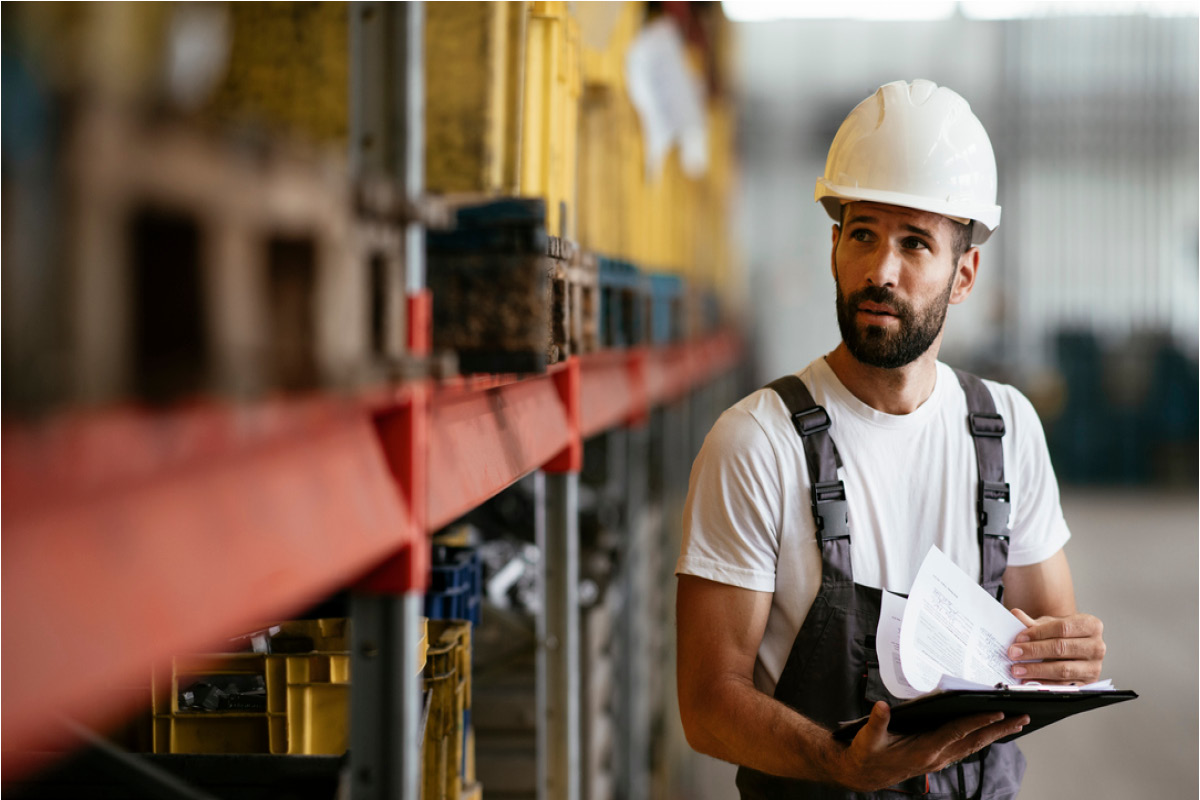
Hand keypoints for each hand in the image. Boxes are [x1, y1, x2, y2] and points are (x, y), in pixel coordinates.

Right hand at [834, 701, 1027, 791]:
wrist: (865, 774)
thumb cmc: (867, 754)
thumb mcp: (868, 738)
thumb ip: (876, 722)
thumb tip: (881, 706)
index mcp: (923, 751)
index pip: (956, 733)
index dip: (976, 722)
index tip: (997, 712)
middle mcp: (937, 757)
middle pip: (974, 741)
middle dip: (999, 729)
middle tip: (1022, 717)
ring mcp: (940, 759)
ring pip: (974, 745)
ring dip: (996, 734)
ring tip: (1015, 723)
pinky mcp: (938, 758)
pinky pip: (966, 747)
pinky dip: (981, 738)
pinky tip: (991, 732)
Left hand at [1007, 608, 1105, 684]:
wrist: (1074, 647)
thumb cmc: (1062, 634)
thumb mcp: (1049, 624)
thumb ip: (1032, 622)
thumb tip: (1015, 614)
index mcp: (1091, 625)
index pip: (1062, 627)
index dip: (1039, 633)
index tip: (1019, 638)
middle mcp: (1097, 646)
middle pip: (1061, 648)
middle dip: (1034, 651)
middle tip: (1014, 653)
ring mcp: (1094, 667)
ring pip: (1063, 669)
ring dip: (1037, 670)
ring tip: (1017, 669)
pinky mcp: (1088, 684)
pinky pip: (1064, 685)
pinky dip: (1044, 683)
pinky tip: (1029, 680)